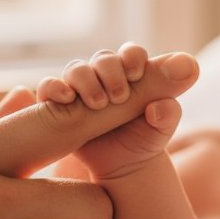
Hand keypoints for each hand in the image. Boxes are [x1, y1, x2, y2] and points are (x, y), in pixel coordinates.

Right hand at [38, 45, 190, 178]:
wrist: (122, 166)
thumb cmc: (145, 140)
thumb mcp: (162, 128)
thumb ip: (170, 110)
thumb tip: (168, 98)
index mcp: (133, 73)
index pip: (130, 52)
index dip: (132, 57)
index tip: (137, 74)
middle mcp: (105, 76)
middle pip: (103, 58)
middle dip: (111, 72)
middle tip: (120, 97)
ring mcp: (81, 88)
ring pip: (76, 69)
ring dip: (86, 81)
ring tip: (99, 104)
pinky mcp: (59, 104)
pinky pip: (49, 87)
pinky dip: (54, 88)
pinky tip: (67, 99)